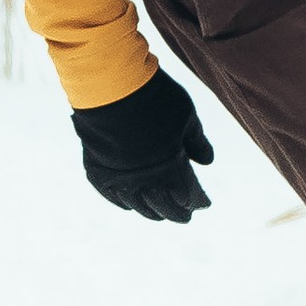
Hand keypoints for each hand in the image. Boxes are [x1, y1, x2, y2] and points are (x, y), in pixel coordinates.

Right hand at [72, 73, 214, 221]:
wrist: (110, 86)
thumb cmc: (155, 98)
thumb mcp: (187, 116)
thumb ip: (198, 142)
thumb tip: (207, 162)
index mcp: (171, 170)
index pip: (186, 196)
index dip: (195, 202)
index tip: (201, 205)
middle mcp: (144, 182)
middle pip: (162, 207)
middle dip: (175, 213)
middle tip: (182, 218)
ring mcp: (119, 179)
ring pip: (137, 205)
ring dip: (150, 212)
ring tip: (158, 215)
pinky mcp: (97, 172)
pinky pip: (112, 196)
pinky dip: (123, 202)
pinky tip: (129, 204)